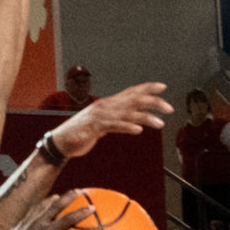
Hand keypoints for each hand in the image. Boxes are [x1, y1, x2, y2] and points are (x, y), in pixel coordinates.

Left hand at [0, 190, 89, 229]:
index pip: (67, 219)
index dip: (81, 213)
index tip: (92, 207)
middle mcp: (37, 223)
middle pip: (55, 205)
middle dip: (69, 197)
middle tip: (79, 191)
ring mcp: (27, 222)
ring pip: (42, 205)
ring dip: (52, 200)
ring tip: (59, 196)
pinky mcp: (19, 224)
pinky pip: (32, 211)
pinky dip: (39, 207)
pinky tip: (39, 209)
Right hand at [52, 82, 172, 158]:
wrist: (60, 142)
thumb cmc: (79, 134)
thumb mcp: (100, 124)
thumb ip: (115, 120)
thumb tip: (130, 122)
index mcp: (108, 104)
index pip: (131, 91)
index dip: (147, 87)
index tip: (163, 86)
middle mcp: (106, 106)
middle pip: (134, 99)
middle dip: (154, 102)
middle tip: (169, 108)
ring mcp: (100, 116)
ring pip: (128, 113)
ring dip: (146, 118)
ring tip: (160, 123)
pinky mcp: (94, 128)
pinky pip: (114, 126)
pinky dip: (127, 127)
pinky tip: (138, 130)